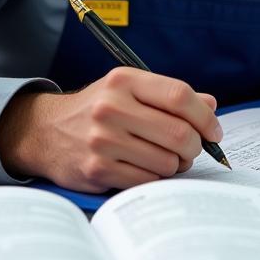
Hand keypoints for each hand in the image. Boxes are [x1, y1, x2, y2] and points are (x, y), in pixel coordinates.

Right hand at [0, 67, 221, 191]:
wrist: (46, 132)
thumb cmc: (98, 110)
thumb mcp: (128, 90)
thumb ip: (169, 96)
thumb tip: (211, 106)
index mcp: (124, 80)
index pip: (179, 96)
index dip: (205, 117)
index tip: (213, 131)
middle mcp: (111, 106)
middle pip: (178, 132)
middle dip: (193, 147)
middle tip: (191, 151)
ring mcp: (102, 139)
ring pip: (167, 161)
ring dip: (174, 165)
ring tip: (163, 158)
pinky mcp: (96, 168)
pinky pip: (147, 180)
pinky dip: (154, 178)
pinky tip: (143, 168)